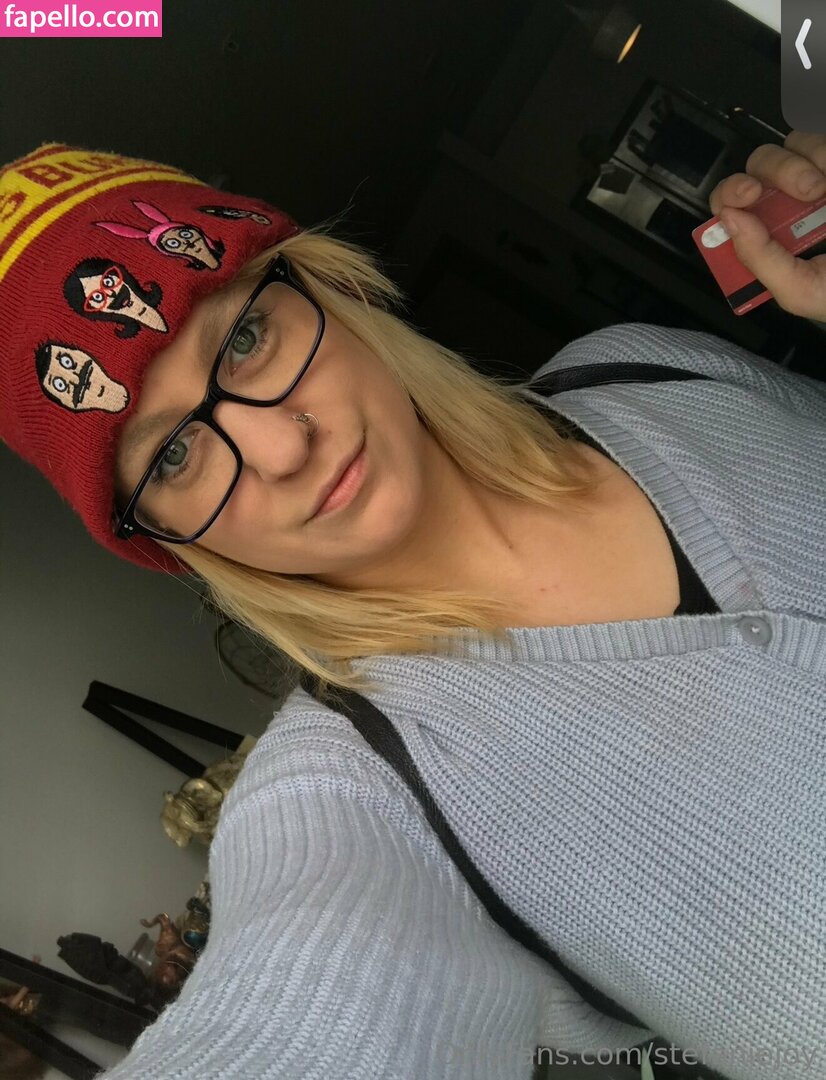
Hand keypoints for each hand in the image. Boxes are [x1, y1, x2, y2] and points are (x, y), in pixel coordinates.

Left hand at [708, 131, 825, 319]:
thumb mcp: (805, 291)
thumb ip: (762, 262)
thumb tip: (730, 222)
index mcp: (776, 241)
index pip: (734, 210)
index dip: (729, 198)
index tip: (744, 198)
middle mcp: (793, 208)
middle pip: (757, 168)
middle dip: (768, 172)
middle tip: (799, 190)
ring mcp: (819, 181)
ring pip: (790, 145)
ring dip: (802, 162)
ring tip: (822, 190)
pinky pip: (817, 138)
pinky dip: (821, 154)